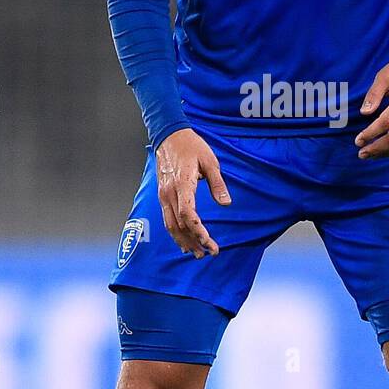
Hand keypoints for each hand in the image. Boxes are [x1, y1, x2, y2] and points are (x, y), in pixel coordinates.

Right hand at [156, 128, 230, 257]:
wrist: (168, 135)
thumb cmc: (192, 146)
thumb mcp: (210, 161)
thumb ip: (217, 184)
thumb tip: (226, 204)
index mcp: (182, 184)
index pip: (187, 214)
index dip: (198, 231)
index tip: (209, 241)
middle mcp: (169, 193)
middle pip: (179, 224)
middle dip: (194, 241)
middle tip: (208, 252)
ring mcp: (163, 194)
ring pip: (170, 225)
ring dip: (183, 241)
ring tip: (196, 253)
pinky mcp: (162, 194)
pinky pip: (167, 218)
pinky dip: (175, 232)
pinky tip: (183, 241)